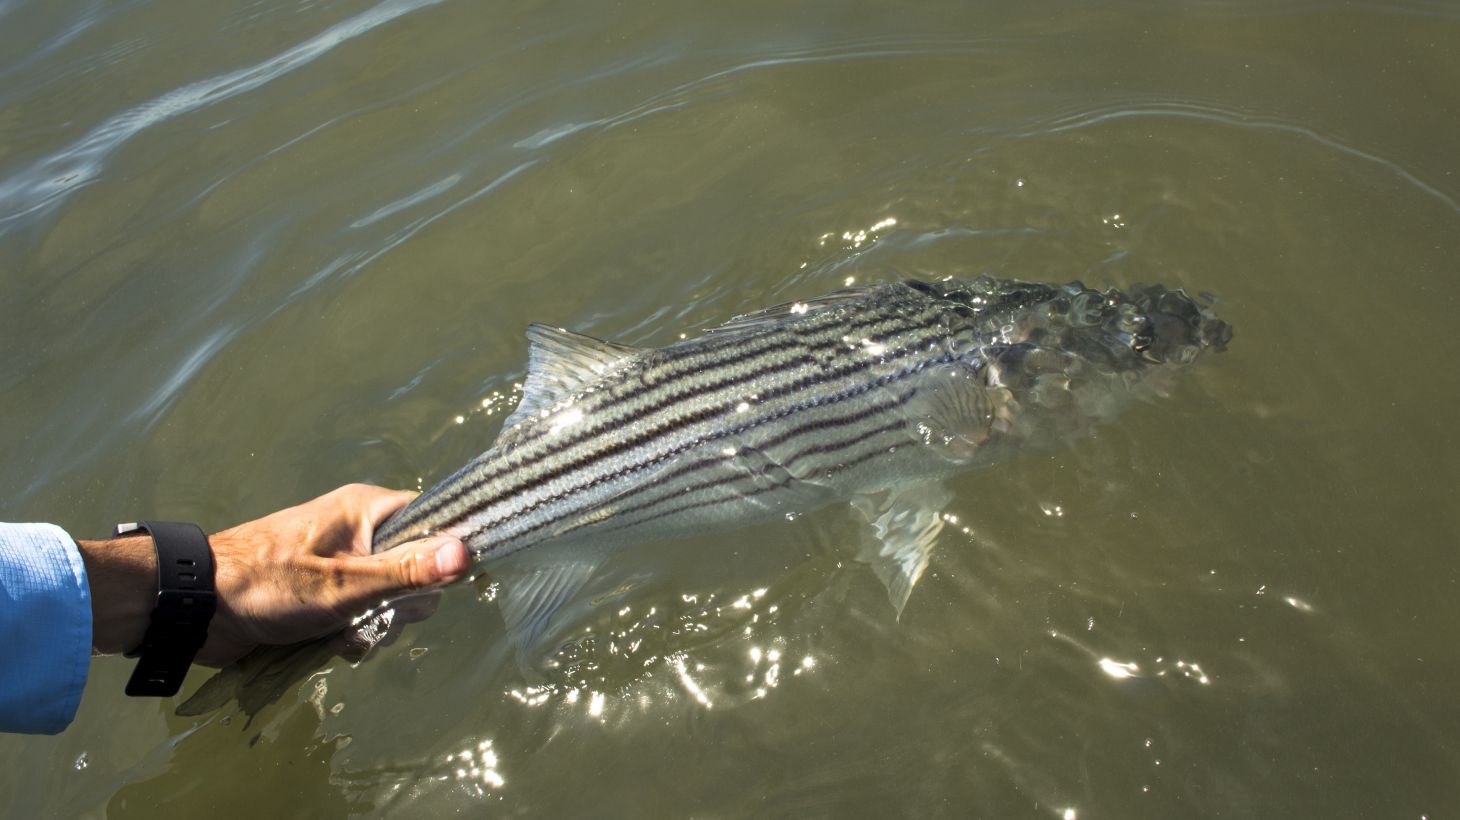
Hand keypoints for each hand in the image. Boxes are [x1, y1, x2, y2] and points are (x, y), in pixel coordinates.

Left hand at [78, 484, 470, 666]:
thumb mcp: (344, 584)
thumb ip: (407, 571)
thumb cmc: (268, 585)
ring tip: (343, 635)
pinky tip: (333, 644)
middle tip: (373, 616)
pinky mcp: (328, 592)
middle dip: (401, 605)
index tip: (432, 585)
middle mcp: (360, 531)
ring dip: (376, 625)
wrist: (195, 608)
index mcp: (367, 509)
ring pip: (392, 598)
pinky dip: (355, 633)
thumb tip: (468, 554)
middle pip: (418, 568)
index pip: (435, 520)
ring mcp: (344, 562)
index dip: (443, 554)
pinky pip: (365, 613)